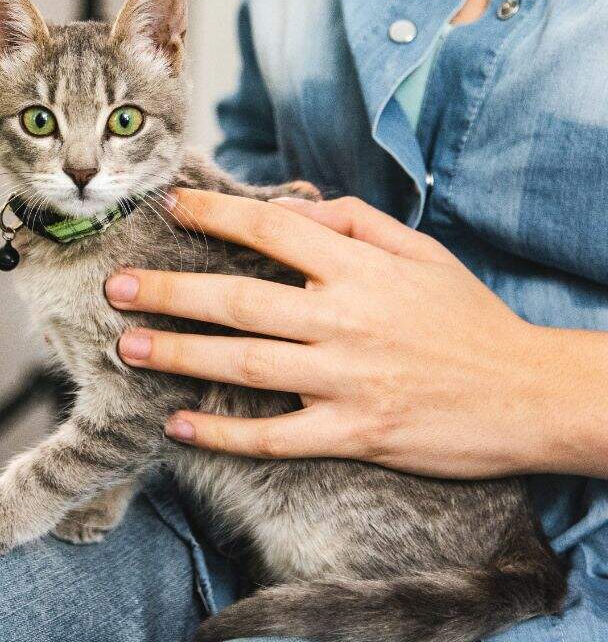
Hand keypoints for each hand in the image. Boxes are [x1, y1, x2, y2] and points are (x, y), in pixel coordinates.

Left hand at [105, 189, 606, 478]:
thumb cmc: (467, 318)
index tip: (171, 207)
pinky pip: (276, 436)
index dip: (214, 215)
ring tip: (129, 347)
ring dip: (180, 355)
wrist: (528, 394)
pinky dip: (224, 433)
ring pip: (246, 364)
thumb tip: (296, 207)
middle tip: (117, 288)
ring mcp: (347, 380)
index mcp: (359, 269)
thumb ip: (356, 223)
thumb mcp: (422, 251)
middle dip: (170, 291)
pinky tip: (178, 425)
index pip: (270, 230)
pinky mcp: (355, 434)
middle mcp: (346, 320)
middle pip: (239, 300)